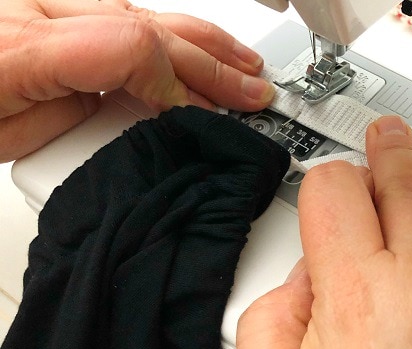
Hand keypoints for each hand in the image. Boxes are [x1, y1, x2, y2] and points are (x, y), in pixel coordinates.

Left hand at [0, 0, 274, 161]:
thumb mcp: (3, 137)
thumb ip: (74, 121)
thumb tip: (135, 117)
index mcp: (21, 44)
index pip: (131, 46)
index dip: (180, 85)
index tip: (203, 118)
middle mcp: (38, 9)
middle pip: (149, 24)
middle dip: (210, 62)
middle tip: (252, 90)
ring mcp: (45, 3)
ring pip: (144, 11)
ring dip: (201, 42)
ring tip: (241, 65)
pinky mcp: (49, 9)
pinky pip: (122, 16)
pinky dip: (167, 36)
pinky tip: (192, 49)